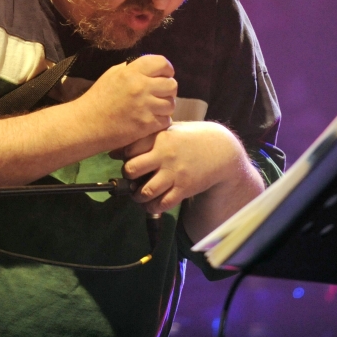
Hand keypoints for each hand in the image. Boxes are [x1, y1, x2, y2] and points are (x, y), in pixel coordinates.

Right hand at [77, 55, 176, 149]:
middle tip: (159, 95)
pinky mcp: (145, 125)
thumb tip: (151, 67)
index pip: (162, 63)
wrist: (86, 125)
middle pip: (172, 84)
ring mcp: (144, 107)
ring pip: (171, 104)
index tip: (164, 76)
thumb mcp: (112, 75)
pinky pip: (166, 121)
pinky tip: (150, 121)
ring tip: (154, 109)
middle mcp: (140, 87)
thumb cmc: (97, 99)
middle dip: (168, 90)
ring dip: (165, 107)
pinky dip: (160, 122)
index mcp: (131, 72)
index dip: (167, 70)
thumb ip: (132, 69)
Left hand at [119, 121, 250, 213]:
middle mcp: (165, 155)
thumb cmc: (190, 138)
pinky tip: (151, 202)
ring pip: (144, 191)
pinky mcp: (183, 189)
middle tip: (131, 177)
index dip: (123, 155)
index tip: (126, 158)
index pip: (129, 148)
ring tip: (137, 193)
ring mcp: (174, 174)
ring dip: (136, 195)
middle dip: (127, 176)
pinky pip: (161, 204)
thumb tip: (116, 151)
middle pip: (131, 170)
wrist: (221, 150)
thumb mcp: (171, 130)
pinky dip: (151, 206)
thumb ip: (147, 138)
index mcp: (161, 137)